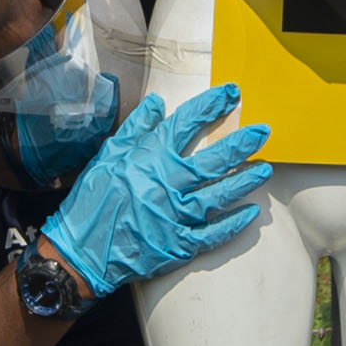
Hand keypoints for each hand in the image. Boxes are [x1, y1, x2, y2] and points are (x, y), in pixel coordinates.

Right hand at [42, 83, 271, 294]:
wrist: (81, 250)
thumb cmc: (92, 200)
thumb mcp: (108, 156)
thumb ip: (136, 129)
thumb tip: (157, 103)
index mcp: (150, 158)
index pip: (186, 124)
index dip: (211, 106)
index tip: (231, 94)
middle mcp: (168, 184)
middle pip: (214, 160)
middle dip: (241, 143)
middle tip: (262, 132)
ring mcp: (176, 216)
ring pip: (220, 195)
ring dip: (245, 181)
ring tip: (264, 169)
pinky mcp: (179, 244)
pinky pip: (213, 233)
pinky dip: (233, 224)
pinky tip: (251, 213)